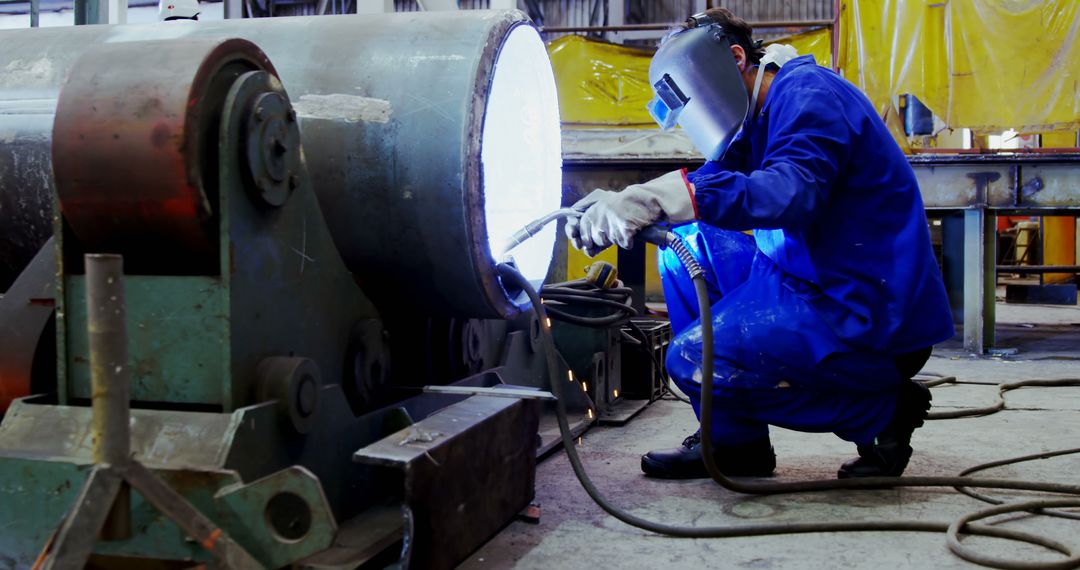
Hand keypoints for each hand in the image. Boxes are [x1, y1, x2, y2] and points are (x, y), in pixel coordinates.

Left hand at [564, 170, 696, 255]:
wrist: (647, 200)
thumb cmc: (627, 207)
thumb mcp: (605, 210)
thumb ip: (592, 225)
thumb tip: (585, 248)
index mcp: (593, 207)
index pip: (578, 226)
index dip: (580, 237)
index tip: (582, 244)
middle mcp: (599, 212)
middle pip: (593, 238)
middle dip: (601, 240)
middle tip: (612, 232)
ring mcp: (611, 219)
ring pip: (607, 241)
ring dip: (616, 239)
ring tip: (623, 227)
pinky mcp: (624, 227)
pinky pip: (623, 243)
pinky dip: (628, 241)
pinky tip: (631, 231)